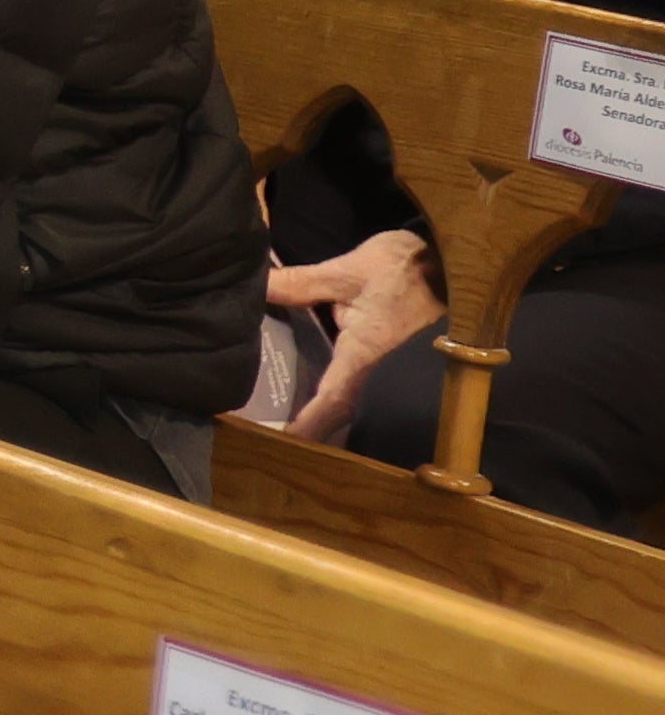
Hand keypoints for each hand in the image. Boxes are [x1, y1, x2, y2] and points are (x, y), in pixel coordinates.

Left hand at [274, 229, 446, 443]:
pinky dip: (339, 397)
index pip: (332, 398)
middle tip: (278, 448)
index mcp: (365, 354)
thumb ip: (301, 284)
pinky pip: (361, 385)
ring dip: (328, 418)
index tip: (287, 444)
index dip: (310, 423)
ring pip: (354, 403)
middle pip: (342, 412)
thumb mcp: (348, 271)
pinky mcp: (389, 358)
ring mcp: (386, 367)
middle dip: (314, 432)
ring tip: (293, 434)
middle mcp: (377, 370)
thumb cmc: (406, 270)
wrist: (457, 266)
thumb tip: (257, 287)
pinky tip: (318, 400)